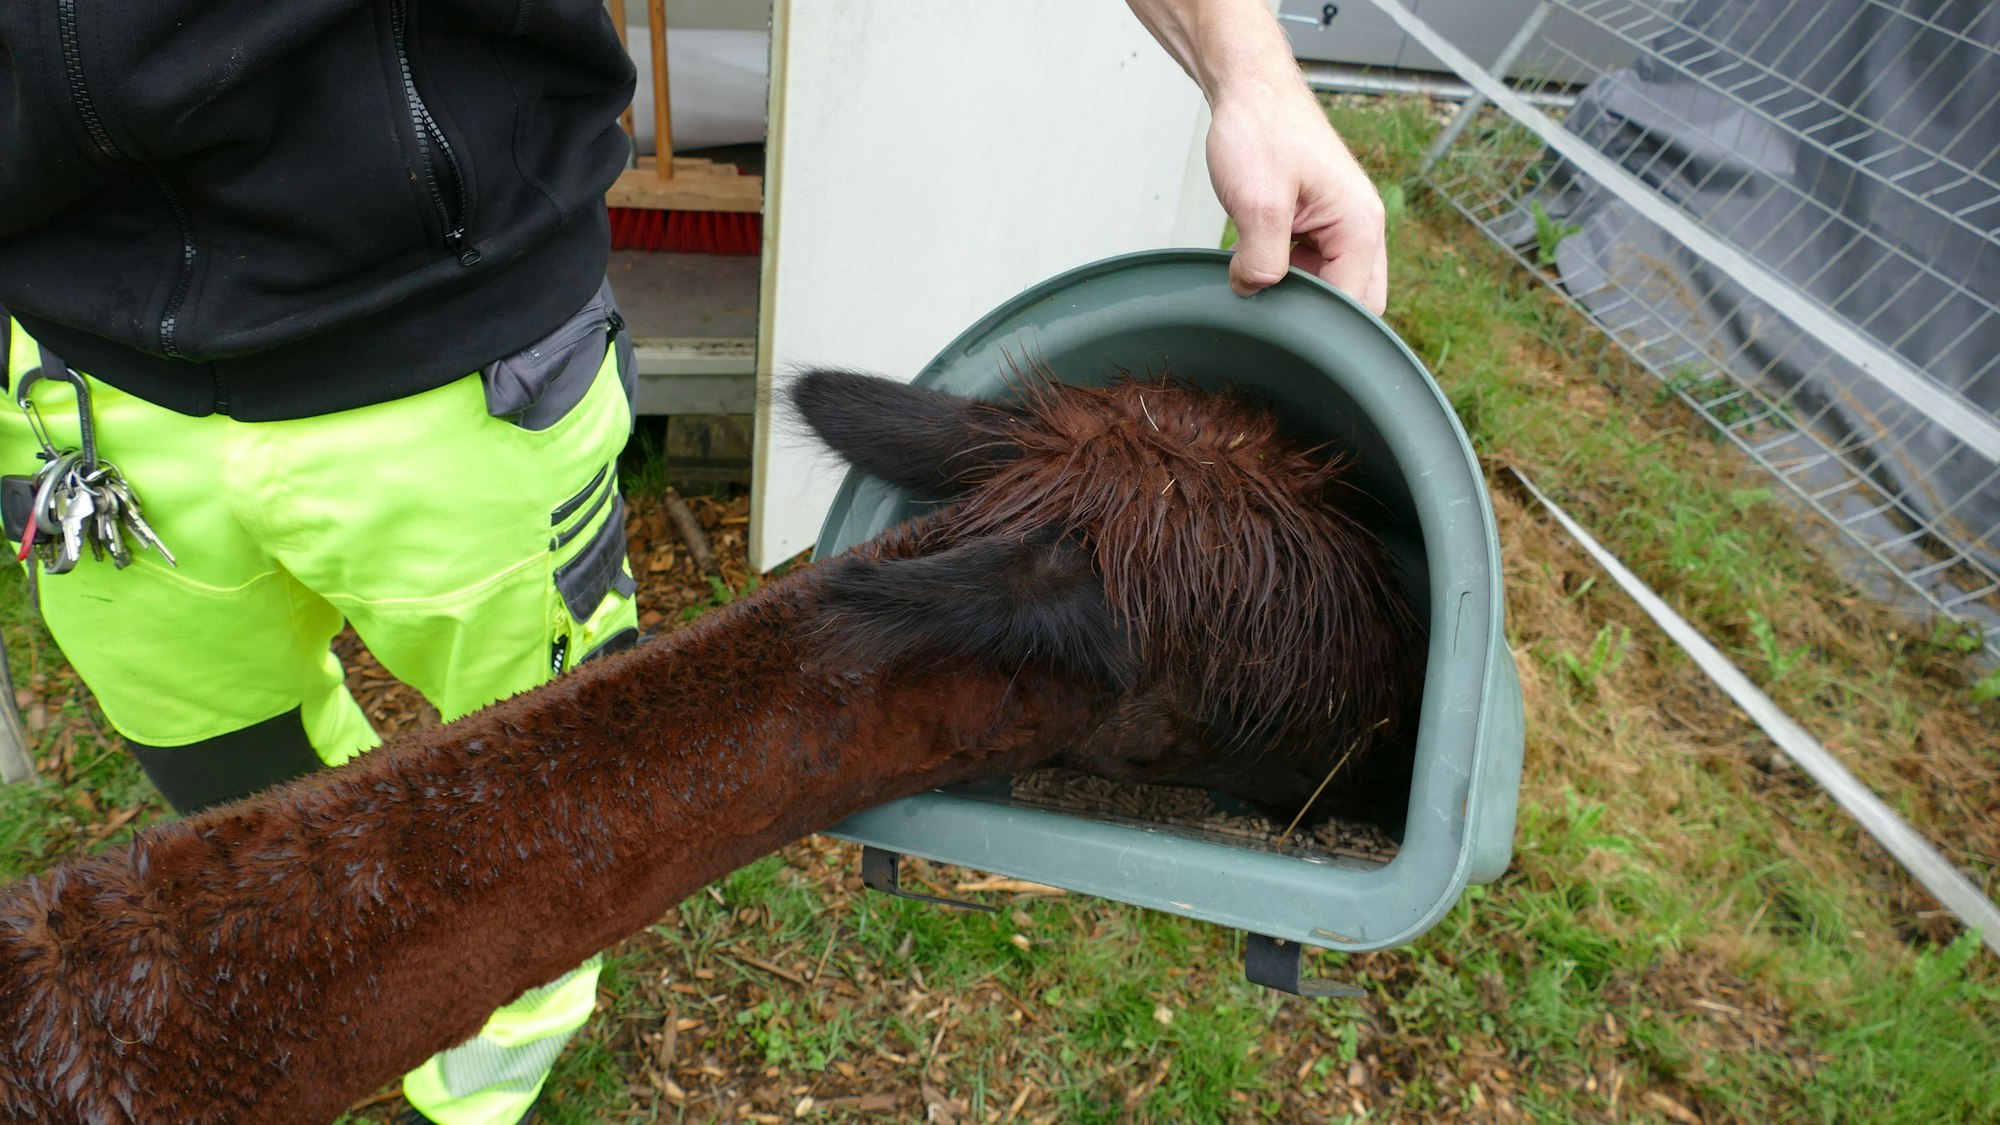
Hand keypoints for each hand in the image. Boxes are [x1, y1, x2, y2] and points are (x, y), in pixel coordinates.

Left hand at [1207, 81, 1386, 310]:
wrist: (1249, 88)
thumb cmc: (1261, 129)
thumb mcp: (1257, 203)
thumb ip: (1262, 262)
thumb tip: (1253, 294)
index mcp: (1360, 227)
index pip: (1354, 307)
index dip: (1313, 324)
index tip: (1274, 328)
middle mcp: (1361, 229)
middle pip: (1352, 302)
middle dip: (1310, 312)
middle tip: (1266, 307)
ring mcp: (1340, 225)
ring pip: (1327, 286)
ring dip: (1292, 290)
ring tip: (1253, 276)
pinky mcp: (1318, 222)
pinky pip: (1308, 266)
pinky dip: (1282, 271)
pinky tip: (1251, 261)